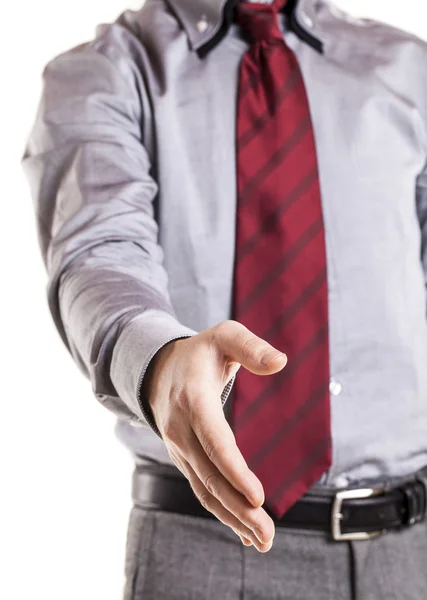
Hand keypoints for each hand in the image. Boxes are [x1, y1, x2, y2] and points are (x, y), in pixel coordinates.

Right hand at [141, 320, 286, 551]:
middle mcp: (182, 430)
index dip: (234, 470)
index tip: (258, 496)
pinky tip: (244, 531)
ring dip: (233, 518)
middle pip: (210, 475)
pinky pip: (202, 489)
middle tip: (269, 534)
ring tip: (263, 541)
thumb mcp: (224, 336)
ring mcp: (180, 448)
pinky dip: (222, 512)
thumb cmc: (200, 352)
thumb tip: (281, 362)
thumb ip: (251, 346)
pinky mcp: (185, 458)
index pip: (214, 440)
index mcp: (193, 400)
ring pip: (205, 489)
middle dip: (239, 508)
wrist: (158, 369)